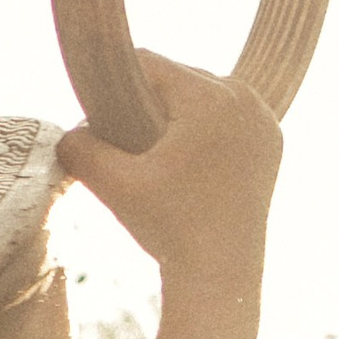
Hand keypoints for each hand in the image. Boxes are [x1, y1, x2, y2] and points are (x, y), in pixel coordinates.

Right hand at [57, 55, 280, 289]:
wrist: (219, 274)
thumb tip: (66, 132)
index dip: (114, 85)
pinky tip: (187, 151)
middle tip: (126, 140)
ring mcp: (264, 119)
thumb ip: (79, 148)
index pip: (149, 64)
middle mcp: (245, 97)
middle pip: (179, 76)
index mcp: (209, 97)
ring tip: (155, 146)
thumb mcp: (113, 184)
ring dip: (177, 111)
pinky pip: (229, 114)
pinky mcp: (272, 140)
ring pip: (203, 93)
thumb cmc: (167, 227)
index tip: (99, 118)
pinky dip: (206, 125)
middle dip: (148, 100)